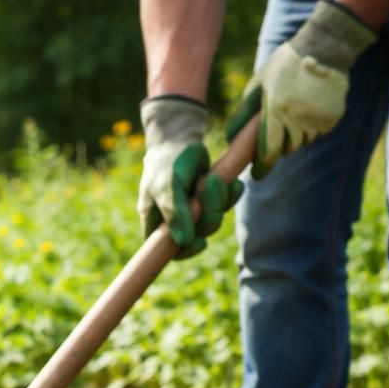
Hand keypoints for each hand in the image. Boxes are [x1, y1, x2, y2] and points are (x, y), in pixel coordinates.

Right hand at [138, 96, 242, 259]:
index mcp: (156, 220)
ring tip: (214, 178)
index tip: (200, 241)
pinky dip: (231, 195)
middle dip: (209, 217)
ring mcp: (192, 209)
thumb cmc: (167, 161)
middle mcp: (174, 218)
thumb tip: (183, 242)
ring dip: (219, 201)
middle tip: (209, 189)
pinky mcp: (208, 197)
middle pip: (196, 235)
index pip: (168, 250)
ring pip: (213, 220)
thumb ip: (175, 214)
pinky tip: (232, 182)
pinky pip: (225, 205)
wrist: (179, 137)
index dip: (185, 250)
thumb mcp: (167, 187)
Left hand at [226, 0, 376, 178]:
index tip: (257, 173)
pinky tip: (312, 108)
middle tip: (280, 132)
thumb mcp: (260, 81)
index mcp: (276, 108)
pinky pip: (320, 132)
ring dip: (299, 135)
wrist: (324, 47)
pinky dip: (314, 126)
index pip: (269, 148)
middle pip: (288, 148)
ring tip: (297, 113)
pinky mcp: (333, 116)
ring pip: (305, 141)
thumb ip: (246, 109)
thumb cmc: (286, 63)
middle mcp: (297, 116)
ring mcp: (317, 117)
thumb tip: (231, 136)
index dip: (263, 164)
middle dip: (281, 146)